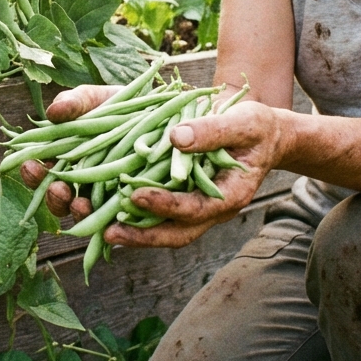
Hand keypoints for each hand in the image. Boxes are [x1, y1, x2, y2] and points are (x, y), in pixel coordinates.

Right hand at [17, 85, 121, 220]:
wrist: (151, 108)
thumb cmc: (112, 103)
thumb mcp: (90, 98)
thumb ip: (72, 103)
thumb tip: (53, 112)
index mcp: (60, 158)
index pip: (39, 173)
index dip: (32, 174)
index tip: (31, 166)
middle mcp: (77, 181)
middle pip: (58, 199)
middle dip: (54, 197)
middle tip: (59, 190)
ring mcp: (100, 194)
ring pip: (82, 212)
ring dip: (76, 212)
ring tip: (81, 205)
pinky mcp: (124, 200)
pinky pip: (114, 216)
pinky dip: (108, 219)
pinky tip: (111, 214)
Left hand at [108, 99, 284, 247]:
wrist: (261, 135)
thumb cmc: (256, 128)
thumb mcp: (243, 123)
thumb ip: (213, 131)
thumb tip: (176, 137)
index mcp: (229, 195)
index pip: (195, 209)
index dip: (166, 205)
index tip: (136, 195)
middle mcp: (210, 209)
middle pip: (175, 233)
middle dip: (142, 236)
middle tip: (107, 231)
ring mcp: (195, 208)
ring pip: (162, 229)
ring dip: (131, 231)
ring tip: (98, 226)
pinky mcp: (180, 198)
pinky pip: (155, 214)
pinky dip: (131, 214)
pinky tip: (104, 207)